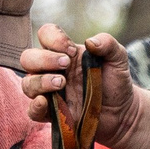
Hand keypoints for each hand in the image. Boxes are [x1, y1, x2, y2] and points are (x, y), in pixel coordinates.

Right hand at [19, 26, 149, 148]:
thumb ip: (108, 44)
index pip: (45, 35)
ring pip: (27, 83)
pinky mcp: (52, 114)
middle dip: (44, 59)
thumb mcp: (118, 59)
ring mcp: (50, 92)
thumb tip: (90, 42)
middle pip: (28, 58)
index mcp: (64, 52)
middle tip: (66, 65)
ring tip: (61, 83)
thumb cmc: (116, 82)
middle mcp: (52, 70)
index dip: (54, 39)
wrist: (122, 112)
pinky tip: (45, 102)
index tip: (72, 51)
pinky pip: (33, 111)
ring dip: (41, 81)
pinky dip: (35, 106)